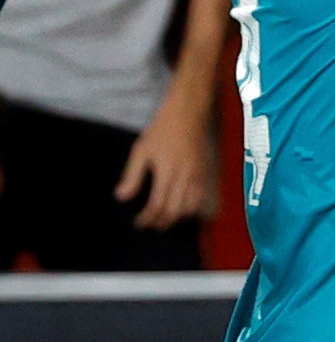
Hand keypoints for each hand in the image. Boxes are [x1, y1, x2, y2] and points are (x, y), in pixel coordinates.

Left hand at [116, 93, 219, 230]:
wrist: (189, 114)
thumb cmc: (162, 131)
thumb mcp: (141, 151)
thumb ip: (132, 176)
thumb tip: (122, 197)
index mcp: (167, 173)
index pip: (157, 205)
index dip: (147, 219)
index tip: (138, 223)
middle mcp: (185, 178)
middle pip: (175, 211)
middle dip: (161, 223)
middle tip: (150, 226)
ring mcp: (198, 177)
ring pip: (190, 208)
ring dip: (177, 219)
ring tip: (165, 221)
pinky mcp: (206, 174)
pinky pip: (202, 199)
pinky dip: (193, 210)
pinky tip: (184, 211)